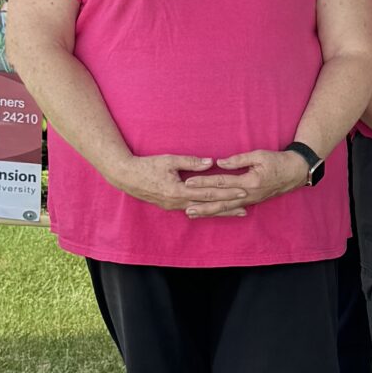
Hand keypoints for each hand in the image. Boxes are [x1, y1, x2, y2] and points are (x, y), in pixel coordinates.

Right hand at [109, 152, 242, 215]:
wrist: (126, 177)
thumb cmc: (147, 166)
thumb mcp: (169, 160)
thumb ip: (191, 162)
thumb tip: (211, 162)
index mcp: (178, 191)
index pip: (208, 192)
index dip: (226, 192)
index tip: (242, 192)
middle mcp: (177, 202)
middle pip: (208, 206)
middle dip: (228, 207)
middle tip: (246, 207)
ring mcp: (174, 206)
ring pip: (202, 210)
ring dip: (219, 211)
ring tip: (236, 212)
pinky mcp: (171, 206)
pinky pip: (193, 210)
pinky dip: (206, 211)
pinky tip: (216, 212)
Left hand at [188, 148, 312, 214]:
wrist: (295, 172)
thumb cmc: (278, 161)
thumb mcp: (259, 155)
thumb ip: (238, 159)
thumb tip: (219, 162)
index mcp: (249, 182)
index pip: (221, 182)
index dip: (204, 182)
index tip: (188, 182)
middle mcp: (248, 195)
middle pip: (220, 200)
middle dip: (201, 203)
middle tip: (184, 206)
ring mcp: (250, 200)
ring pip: (225, 208)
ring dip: (207, 211)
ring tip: (191, 214)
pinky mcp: (250, 201)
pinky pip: (232, 209)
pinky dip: (219, 212)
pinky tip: (209, 214)